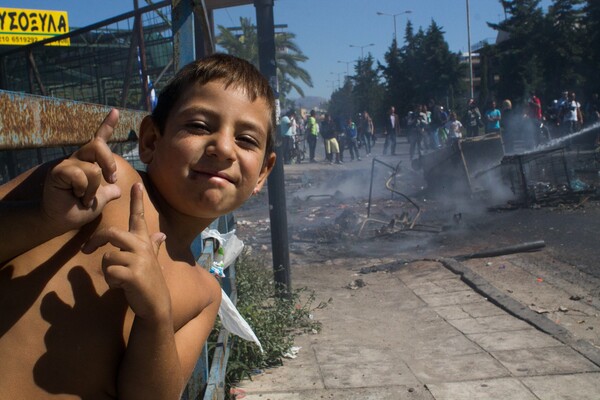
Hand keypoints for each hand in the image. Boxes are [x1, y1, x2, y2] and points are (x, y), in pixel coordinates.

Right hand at [42, 109, 121, 230]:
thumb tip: (118, 189)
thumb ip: (108, 192)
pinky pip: (80, 175)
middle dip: (109, 163)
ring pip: (93, 169)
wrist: (60, 221)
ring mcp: (67, 164)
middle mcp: (78, 159)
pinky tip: (76, 196)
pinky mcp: (58, 171)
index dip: (107, 125)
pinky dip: (83, 190)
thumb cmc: (77, 210)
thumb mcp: (99, 200)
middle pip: (98, 145)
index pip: (99, 140)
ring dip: (93, 189)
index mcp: (89, 162)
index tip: (116, 111)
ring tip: (84, 197)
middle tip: (111, 179)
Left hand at [83, 183, 169, 322]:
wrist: (155, 305)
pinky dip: (111, 281)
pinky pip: (110, 271)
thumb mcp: (151, 261)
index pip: (139, 217)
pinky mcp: (132, 274)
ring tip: (120, 279)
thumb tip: (161, 235)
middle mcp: (142, 247)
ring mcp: (138, 260)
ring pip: (107, 257)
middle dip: (95, 241)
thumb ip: (153, 246)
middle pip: (111, 233)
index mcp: (144, 242)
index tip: (135, 184)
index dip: (137, 200)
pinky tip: (122, 286)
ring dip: (108, 271)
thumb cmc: (149, 282)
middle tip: (85, 250)